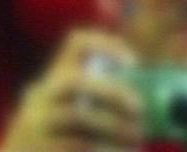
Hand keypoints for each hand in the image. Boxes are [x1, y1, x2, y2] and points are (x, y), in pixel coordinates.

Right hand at [0, 28, 141, 151]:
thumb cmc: (59, 140)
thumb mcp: (69, 114)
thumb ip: (97, 106)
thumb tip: (148, 108)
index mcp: (55, 80)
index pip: (75, 44)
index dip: (106, 46)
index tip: (132, 63)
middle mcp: (42, 96)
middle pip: (74, 81)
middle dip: (112, 92)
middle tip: (139, 109)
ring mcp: (38, 122)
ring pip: (77, 114)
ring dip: (114, 125)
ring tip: (136, 138)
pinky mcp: (42, 147)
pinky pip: (77, 144)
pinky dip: (105, 149)